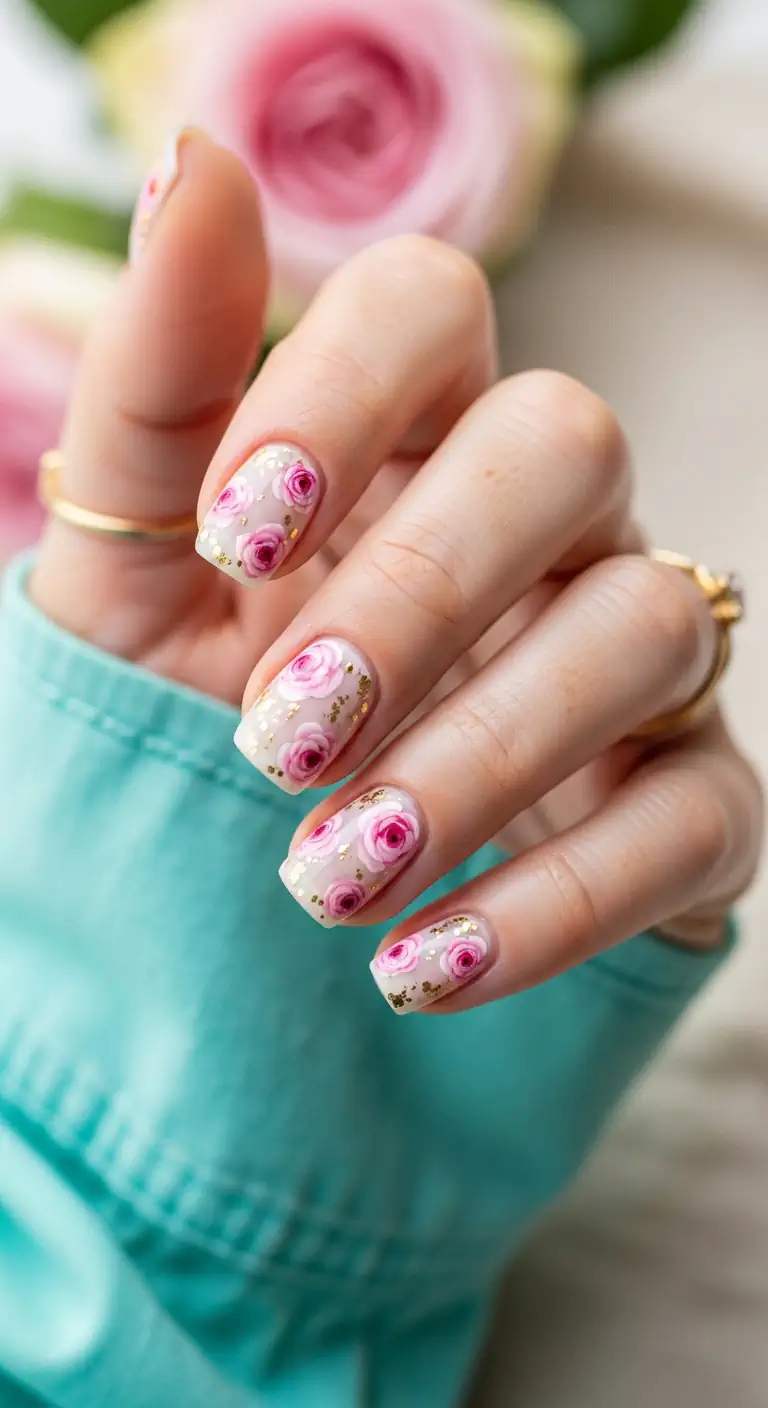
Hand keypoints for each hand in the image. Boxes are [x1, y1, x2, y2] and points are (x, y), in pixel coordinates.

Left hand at [32, 132, 761, 1013]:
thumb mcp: (128, 574)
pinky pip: (694, 818)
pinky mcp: (688, 805)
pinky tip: (421, 969)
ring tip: (326, 879)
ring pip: (647, 626)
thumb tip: (188, 159)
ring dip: (482, 761)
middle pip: (570, 442)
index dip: (346, 390)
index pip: (432, 304)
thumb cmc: (184, 718)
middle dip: (422, 587)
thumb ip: (158, 386)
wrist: (245, 918)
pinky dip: (560, 901)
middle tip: (278, 736)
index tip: (232, 538)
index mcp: (402, 438)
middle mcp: (541, 523)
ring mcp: (632, 659)